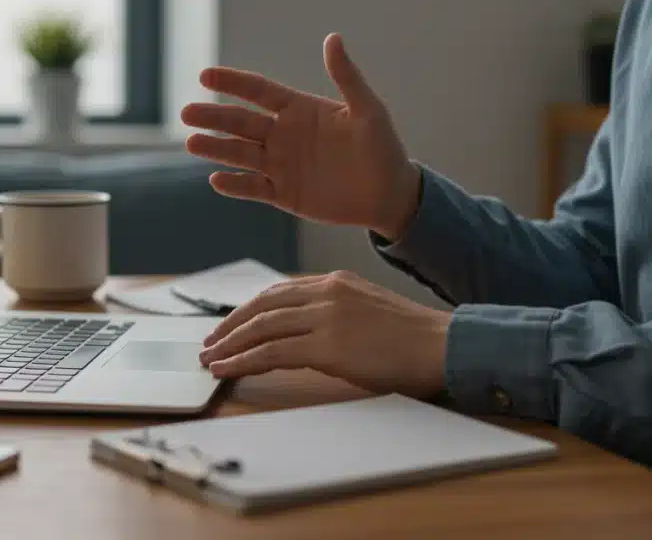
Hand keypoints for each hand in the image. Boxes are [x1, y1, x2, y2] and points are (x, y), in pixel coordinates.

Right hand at [182, 34, 420, 240]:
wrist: (390, 194)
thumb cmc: (383, 148)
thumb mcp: (368, 110)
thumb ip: (347, 77)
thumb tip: (332, 38)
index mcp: (299, 109)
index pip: (259, 91)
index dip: (233, 83)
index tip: (205, 76)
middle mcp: (284, 135)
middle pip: (241, 122)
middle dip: (214, 117)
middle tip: (186, 112)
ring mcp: (281, 165)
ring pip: (241, 154)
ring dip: (216, 148)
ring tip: (191, 143)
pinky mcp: (284, 194)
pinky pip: (254, 188)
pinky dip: (235, 185)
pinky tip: (216, 179)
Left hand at [198, 271, 450, 398]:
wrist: (441, 346)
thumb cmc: (412, 338)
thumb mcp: (368, 309)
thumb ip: (335, 312)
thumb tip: (304, 332)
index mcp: (336, 282)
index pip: (278, 291)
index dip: (248, 309)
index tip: (230, 324)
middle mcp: (326, 293)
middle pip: (262, 305)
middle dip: (230, 325)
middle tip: (209, 342)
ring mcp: (326, 317)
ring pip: (261, 327)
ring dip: (230, 345)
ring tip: (211, 359)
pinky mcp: (327, 346)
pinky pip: (271, 352)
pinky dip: (243, 361)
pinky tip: (227, 369)